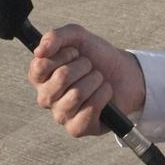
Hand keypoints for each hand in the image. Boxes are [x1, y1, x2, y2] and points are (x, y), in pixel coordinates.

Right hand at [27, 24, 145, 137]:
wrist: (125, 72)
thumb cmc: (96, 56)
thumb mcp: (76, 36)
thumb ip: (54, 36)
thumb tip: (39, 52)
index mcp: (40, 76)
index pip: (40, 65)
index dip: (64, 54)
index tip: (75, 53)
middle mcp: (46, 97)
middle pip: (61, 78)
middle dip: (84, 66)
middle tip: (90, 67)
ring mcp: (60, 114)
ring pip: (77, 94)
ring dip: (95, 81)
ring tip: (99, 80)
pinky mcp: (76, 129)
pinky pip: (89, 111)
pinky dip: (103, 96)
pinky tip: (104, 93)